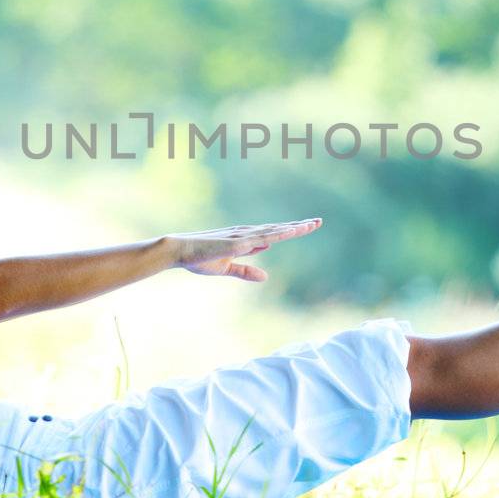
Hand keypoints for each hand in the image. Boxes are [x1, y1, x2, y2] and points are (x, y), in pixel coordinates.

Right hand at [167, 218, 322, 282]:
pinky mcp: (238, 241)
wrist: (180, 251)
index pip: (273, 234)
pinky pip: (263, 237)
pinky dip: (278, 233)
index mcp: (245, 240)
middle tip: (319, 221)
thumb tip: (265, 276)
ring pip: (275, 230)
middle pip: (279, 229)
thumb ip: (245, 271)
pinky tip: (291, 231)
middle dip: (299, 225)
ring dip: (293, 227)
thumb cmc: (199, 258)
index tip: (305, 226)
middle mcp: (247, 234)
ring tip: (312, 224)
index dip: (289, 230)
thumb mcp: (226, 268)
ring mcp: (243, 236)